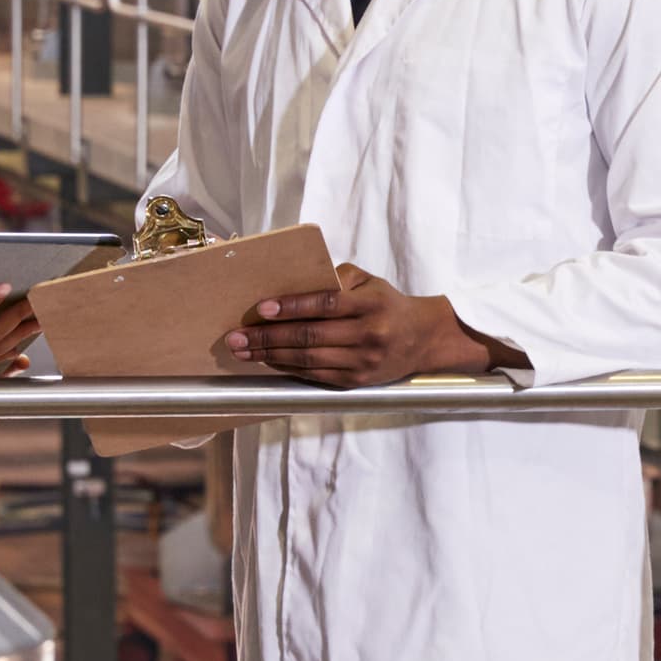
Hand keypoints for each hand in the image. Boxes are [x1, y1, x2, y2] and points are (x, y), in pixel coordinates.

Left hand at [222, 264, 505, 387]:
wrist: (423, 339)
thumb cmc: (388, 304)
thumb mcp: (370, 282)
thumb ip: (338, 278)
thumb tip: (296, 284)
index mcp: (371, 305)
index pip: (324, 305)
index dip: (291, 307)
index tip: (261, 309)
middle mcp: (368, 335)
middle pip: (309, 337)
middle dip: (268, 337)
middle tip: (236, 337)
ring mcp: (362, 361)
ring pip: (307, 360)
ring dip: (270, 356)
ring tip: (243, 351)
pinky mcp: (357, 381)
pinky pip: (315, 375)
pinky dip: (288, 369)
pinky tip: (268, 362)